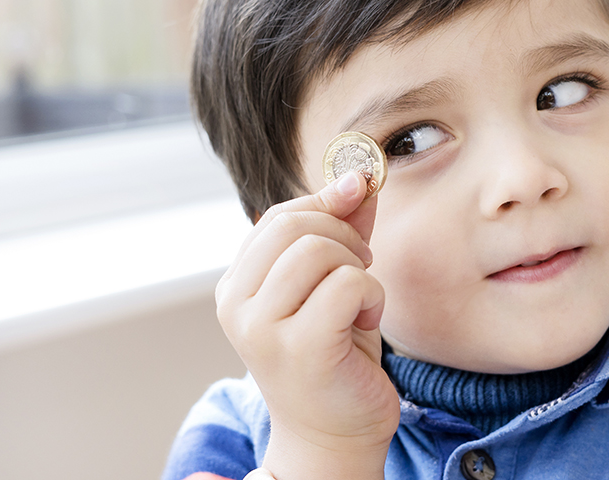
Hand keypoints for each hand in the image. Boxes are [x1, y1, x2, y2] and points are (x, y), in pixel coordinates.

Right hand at [216, 172, 398, 478]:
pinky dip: (371, 297)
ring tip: (360, 304)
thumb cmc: (336, 354)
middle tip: (361, 272)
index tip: (357, 219)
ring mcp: (262, 328)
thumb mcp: (336, 281)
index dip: (327, 205)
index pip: (278, 214)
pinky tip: (365, 323)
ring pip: (321, 250)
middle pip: (297, 223)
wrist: (334, 433)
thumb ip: (343, 228)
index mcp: (237, 284)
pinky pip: (347, 285)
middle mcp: (237, 304)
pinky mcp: (298, 348)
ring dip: (359, 270)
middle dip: (345, 237)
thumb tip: (360, 175)